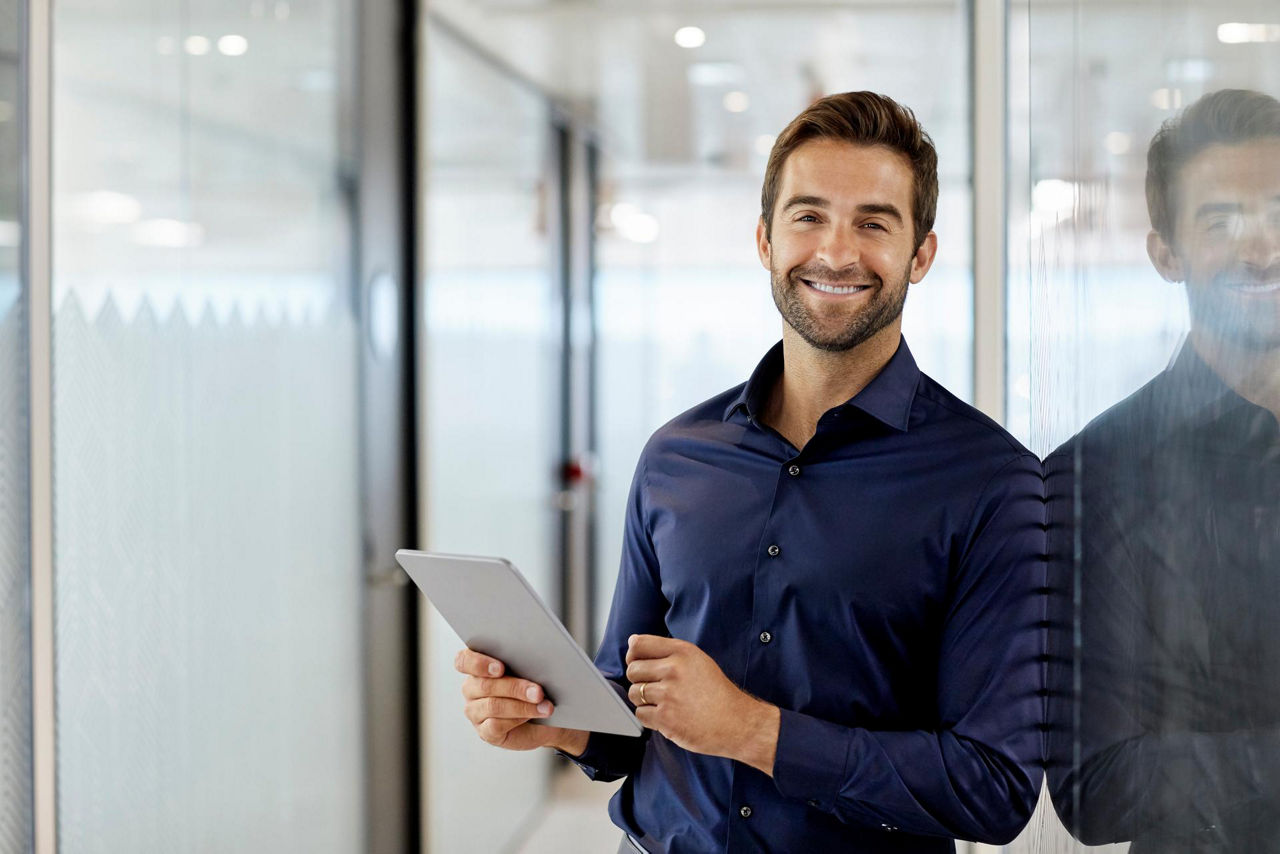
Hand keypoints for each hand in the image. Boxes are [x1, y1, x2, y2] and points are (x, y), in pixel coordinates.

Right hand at [455, 648, 588, 755]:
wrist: (544, 720)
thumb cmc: (532, 690)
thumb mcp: (528, 672)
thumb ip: (522, 663)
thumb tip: (533, 659)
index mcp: (477, 668)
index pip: (464, 661)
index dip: (478, 663)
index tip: (500, 668)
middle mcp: (472, 689)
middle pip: (485, 685)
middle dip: (515, 687)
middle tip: (538, 691)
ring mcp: (475, 712)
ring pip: (493, 706)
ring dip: (522, 705)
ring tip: (544, 705)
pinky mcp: (485, 732)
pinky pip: (496, 725)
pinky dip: (518, 719)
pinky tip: (532, 716)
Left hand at [625, 634, 778, 774]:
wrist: (737, 723)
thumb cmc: (718, 693)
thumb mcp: (698, 661)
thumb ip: (667, 651)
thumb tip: (632, 641)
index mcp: (682, 652)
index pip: (639, 645)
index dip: (633, 656)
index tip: (639, 664)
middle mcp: (674, 669)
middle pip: (633, 670)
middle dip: (639, 680)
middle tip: (656, 689)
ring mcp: (668, 694)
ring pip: (634, 693)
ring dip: (643, 700)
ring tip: (664, 703)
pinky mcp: (666, 718)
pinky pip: (640, 714)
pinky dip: (650, 718)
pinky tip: (667, 716)